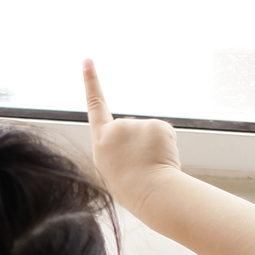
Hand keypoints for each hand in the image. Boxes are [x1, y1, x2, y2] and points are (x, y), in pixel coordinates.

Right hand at [82, 59, 180, 216]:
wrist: (150, 193)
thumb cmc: (131, 189)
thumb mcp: (112, 168)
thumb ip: (116, 147)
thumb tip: (135, 140)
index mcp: (101, 142)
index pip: (94, 106)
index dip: (91, 82)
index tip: (88, 61)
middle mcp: (115, 129)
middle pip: (130, 130)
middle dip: (138, 145)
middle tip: (140, 168)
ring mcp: (136, 126)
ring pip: (149, 133)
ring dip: (153, 147)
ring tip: (150, 166)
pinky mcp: (156, 125)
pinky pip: (164, 133)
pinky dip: (167, 145)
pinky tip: (162, 158)